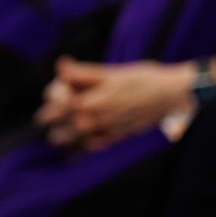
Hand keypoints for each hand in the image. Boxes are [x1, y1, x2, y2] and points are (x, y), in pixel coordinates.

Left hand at [37, 57, 198, 151]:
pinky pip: (86, 150)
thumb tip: (60, 65)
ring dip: (59, 134)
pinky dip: (76, 150)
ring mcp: (100, 132)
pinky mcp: (111, 139)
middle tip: (47, 114)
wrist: (168, 98)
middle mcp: (90, 119)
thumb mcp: (109, 72)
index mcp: (87, 100)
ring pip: (66, 139)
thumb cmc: (140, 79)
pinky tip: (70, 152)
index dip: (53, 92)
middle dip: (49, 115)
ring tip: (55, 133)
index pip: (54, 98)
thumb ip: (81, 73)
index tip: (56, 89)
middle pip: (55, 119)